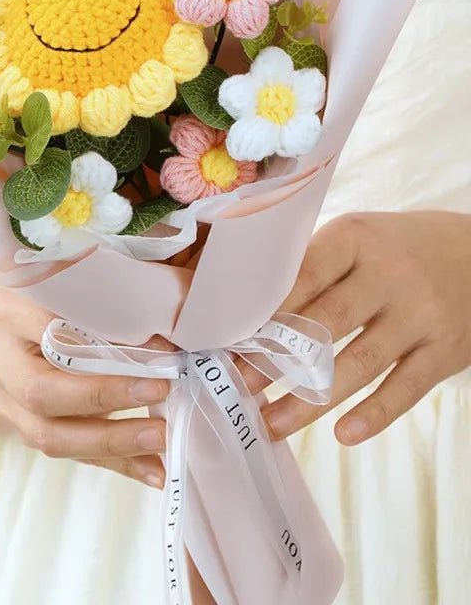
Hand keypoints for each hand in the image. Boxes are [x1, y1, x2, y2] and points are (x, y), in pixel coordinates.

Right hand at [0, 290, 170, 487]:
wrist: (20, 323)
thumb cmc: (58, 296)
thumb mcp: (75, 284)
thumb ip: (109, 303)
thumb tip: (165, 340)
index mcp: (7, 312)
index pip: (49, 328)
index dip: (101, 342)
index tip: (157, 347)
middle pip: (40, 391)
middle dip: (104, 397)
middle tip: (158, 391)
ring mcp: (8, 401)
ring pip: (50, 435)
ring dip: (111, 441)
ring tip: (160, 437)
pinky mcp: (28, 429)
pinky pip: (74, 454)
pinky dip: (118, 463)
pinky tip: (154, 469)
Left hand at [244, 211, 470, 444]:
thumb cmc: (394, 249)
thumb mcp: (355, 239)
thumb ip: (310, 267)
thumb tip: (245, 312)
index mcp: (355, 238)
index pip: (301, 277)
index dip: (264, 313)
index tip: (228, 342)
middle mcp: (389, 274)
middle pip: (324, 323)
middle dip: (275, 359)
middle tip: (238, 387)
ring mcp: (420, 313)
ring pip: (359, 363)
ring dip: (310, 399)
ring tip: (271, 423)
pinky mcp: (446, 350)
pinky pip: (406, 388)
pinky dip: (374, 414)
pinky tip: (341, 436)